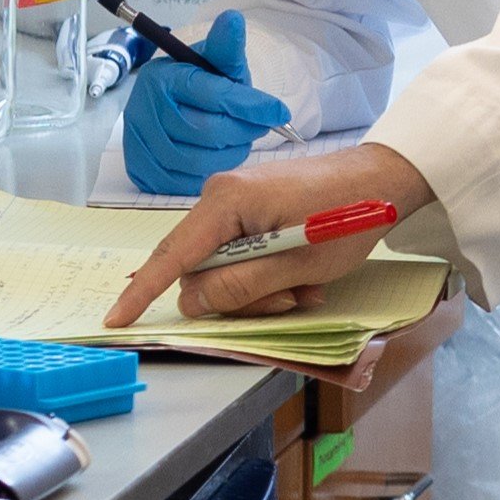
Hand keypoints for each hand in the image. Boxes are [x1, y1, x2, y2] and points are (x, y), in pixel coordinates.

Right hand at [105, 141, 433, 327]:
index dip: (144, 292)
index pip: (172, 254)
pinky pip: (243, 253)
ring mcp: (237, 202)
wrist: (384, 180)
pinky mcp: (254, 209)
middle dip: (239, 295)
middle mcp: (221, 196)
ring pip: (224, 266)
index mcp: (226, 201)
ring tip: (306, 288)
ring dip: (261, 288)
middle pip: (200, 267)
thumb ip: (239, 286)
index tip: (115, 318)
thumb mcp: (295, 264)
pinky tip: (304, 278)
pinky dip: (269, 273)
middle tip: (289, 302)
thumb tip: (191, 302)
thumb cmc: (346, 218)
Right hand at [118, 9, 293, 194]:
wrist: (172, 103)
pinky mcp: (139, 167)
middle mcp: (144, 108)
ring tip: (240, 139)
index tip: (280, 113)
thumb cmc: (202, 82)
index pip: (215, 95)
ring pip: (197, 160)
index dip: (253, 106)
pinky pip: (182, 181)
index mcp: (164, 76)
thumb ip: (227, 47)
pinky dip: (208, 172)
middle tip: (259, 126)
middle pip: (207, 132)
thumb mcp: (217, 62)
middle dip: (243, 131)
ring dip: (230, 154)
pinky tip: (219, 156)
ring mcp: (138, 140)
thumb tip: (233, 19)